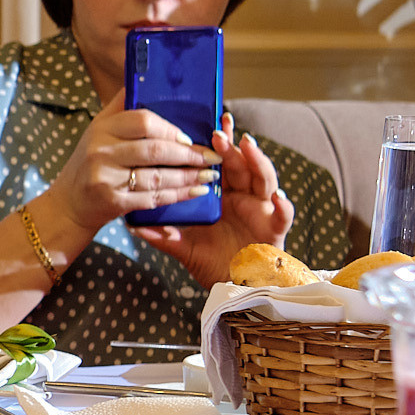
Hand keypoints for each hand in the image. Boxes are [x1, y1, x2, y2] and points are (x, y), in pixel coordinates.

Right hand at [47, 92, 223, 232]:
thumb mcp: (98, 129)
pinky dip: (178, 196)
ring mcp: (106, 178)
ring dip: (188, 177)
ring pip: (157, 177)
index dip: (171, 129)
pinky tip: (194, 192)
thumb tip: (142, 76)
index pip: (143, 121)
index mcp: (102, 129)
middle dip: (189, 155)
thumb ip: (121, 107)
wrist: (69, 203)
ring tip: (209, 175)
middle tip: (212, 158)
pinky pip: (153, 198)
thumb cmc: (89, 162)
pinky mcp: (113, 202)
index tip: (190, 138)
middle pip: (155, 150)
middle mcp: (102, 152)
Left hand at [133, 115, 294, 288]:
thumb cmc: (211, 262)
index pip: (220, 165)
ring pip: (265, 179)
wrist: (234, 287)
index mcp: (223, 196)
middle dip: (232, 146)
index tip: (206, 126)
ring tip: (246, 145)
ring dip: (258, 161)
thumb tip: (132, 225)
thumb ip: (163, 235)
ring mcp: (262, 210)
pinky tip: (277, 196)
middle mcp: (244, 198)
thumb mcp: (182, 246)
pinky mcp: (275, 229)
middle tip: (219, 129)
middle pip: (242, 165)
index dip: (216, 146)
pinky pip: (283, 215)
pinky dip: (283, 205)